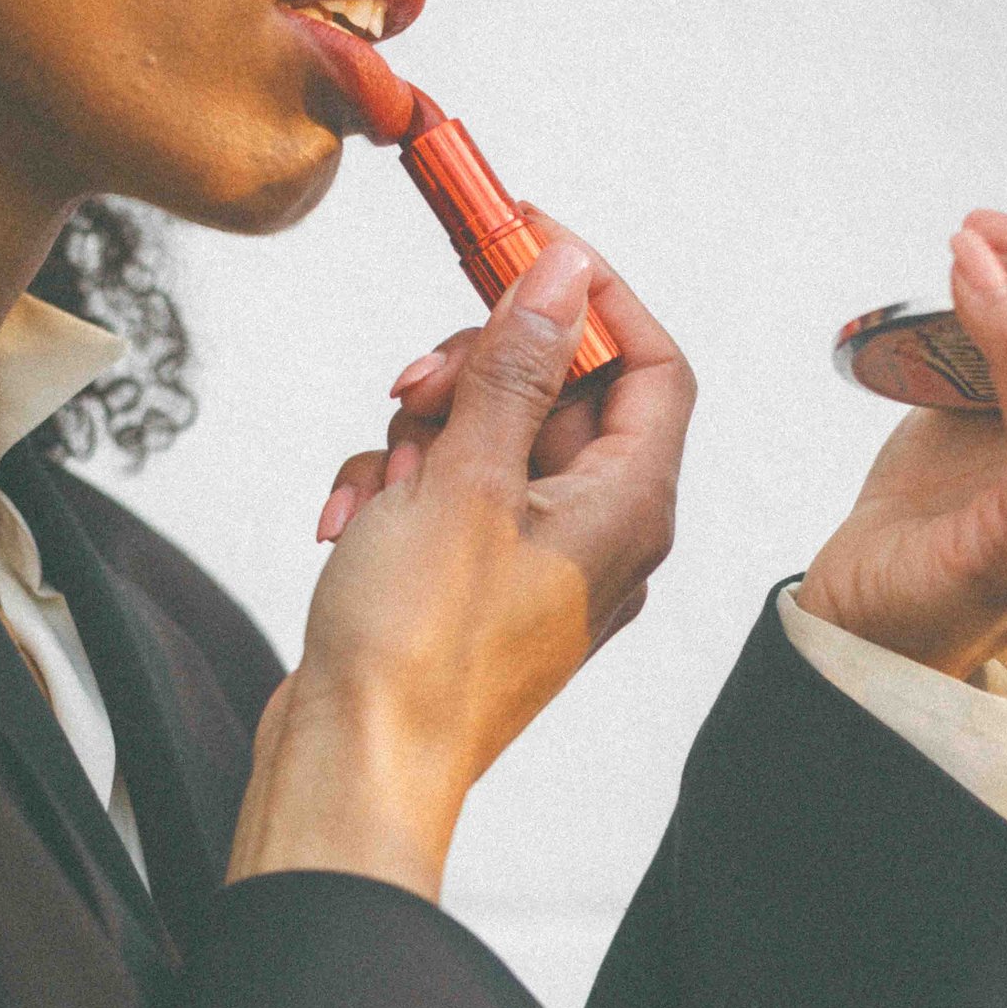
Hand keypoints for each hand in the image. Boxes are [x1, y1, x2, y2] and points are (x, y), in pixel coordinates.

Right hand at [228, 232, 694, 899]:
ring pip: (489, 436)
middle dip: (477, 371)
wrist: (354, 766)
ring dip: (421, 437)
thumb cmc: (419, 649)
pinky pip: (448, 494)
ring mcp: (537, 561)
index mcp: (630, 507)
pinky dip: (398, 490)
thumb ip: (517, 364)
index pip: (653, 362)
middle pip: (561, 391)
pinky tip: (353, 521)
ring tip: (381, 486)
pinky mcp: (475, 584)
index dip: (594, 293)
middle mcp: (600, 533)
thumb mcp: (465, 477)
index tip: (521, 241)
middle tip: (416, 385)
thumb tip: (563, 270)